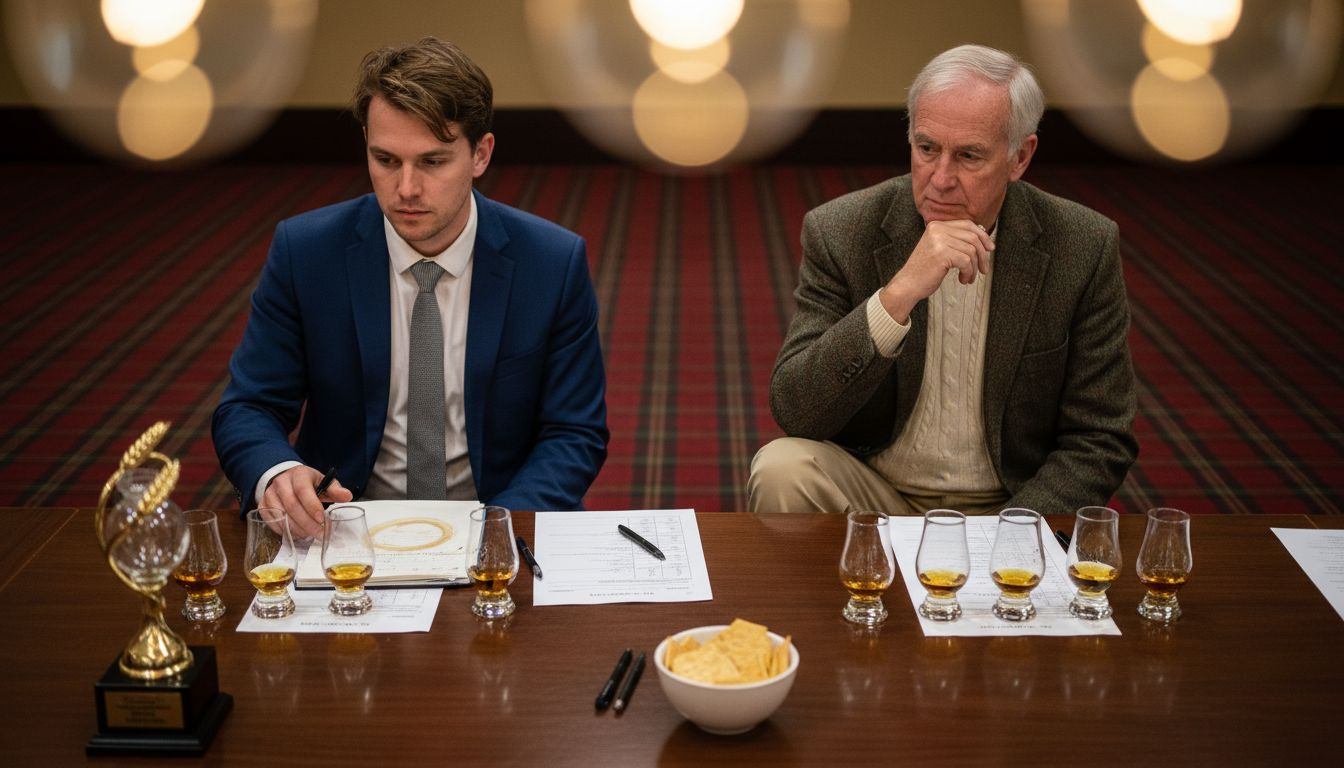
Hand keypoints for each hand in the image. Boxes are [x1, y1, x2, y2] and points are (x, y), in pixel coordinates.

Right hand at [262, 465, 352, 539]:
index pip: (303, 490)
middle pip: (292, 506)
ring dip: (297, 529)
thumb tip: (347, 496)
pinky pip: (272, 522)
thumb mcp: (322, 481)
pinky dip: (285, 531)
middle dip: (307, 523)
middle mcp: (281, 483)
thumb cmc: (307, 482)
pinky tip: (297, 534)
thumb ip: (335, 489)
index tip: (322, 519)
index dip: (312, 506)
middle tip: (319, 533)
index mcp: (298, 475)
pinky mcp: (263, 506)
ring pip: (281, 515)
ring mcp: (269, 494)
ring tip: (310, 535)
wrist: (284, 478)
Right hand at [879, 219, 993, 322]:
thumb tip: (983, 239)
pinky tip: (962, 279)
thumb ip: (956, 240)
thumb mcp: (939, 249)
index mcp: (936, 225)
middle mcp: (937, 229)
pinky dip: (968, 273)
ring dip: (974, 268)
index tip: (990, 248)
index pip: (967, 224)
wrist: (908, 284)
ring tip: (968, 277)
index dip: (982, 236)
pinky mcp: (942, 254)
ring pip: (972, 251)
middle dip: (983, 255)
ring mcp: (939, 240)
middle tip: (983, 269)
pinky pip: (966, 261)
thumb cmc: (925, 270)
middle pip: (972, 237)